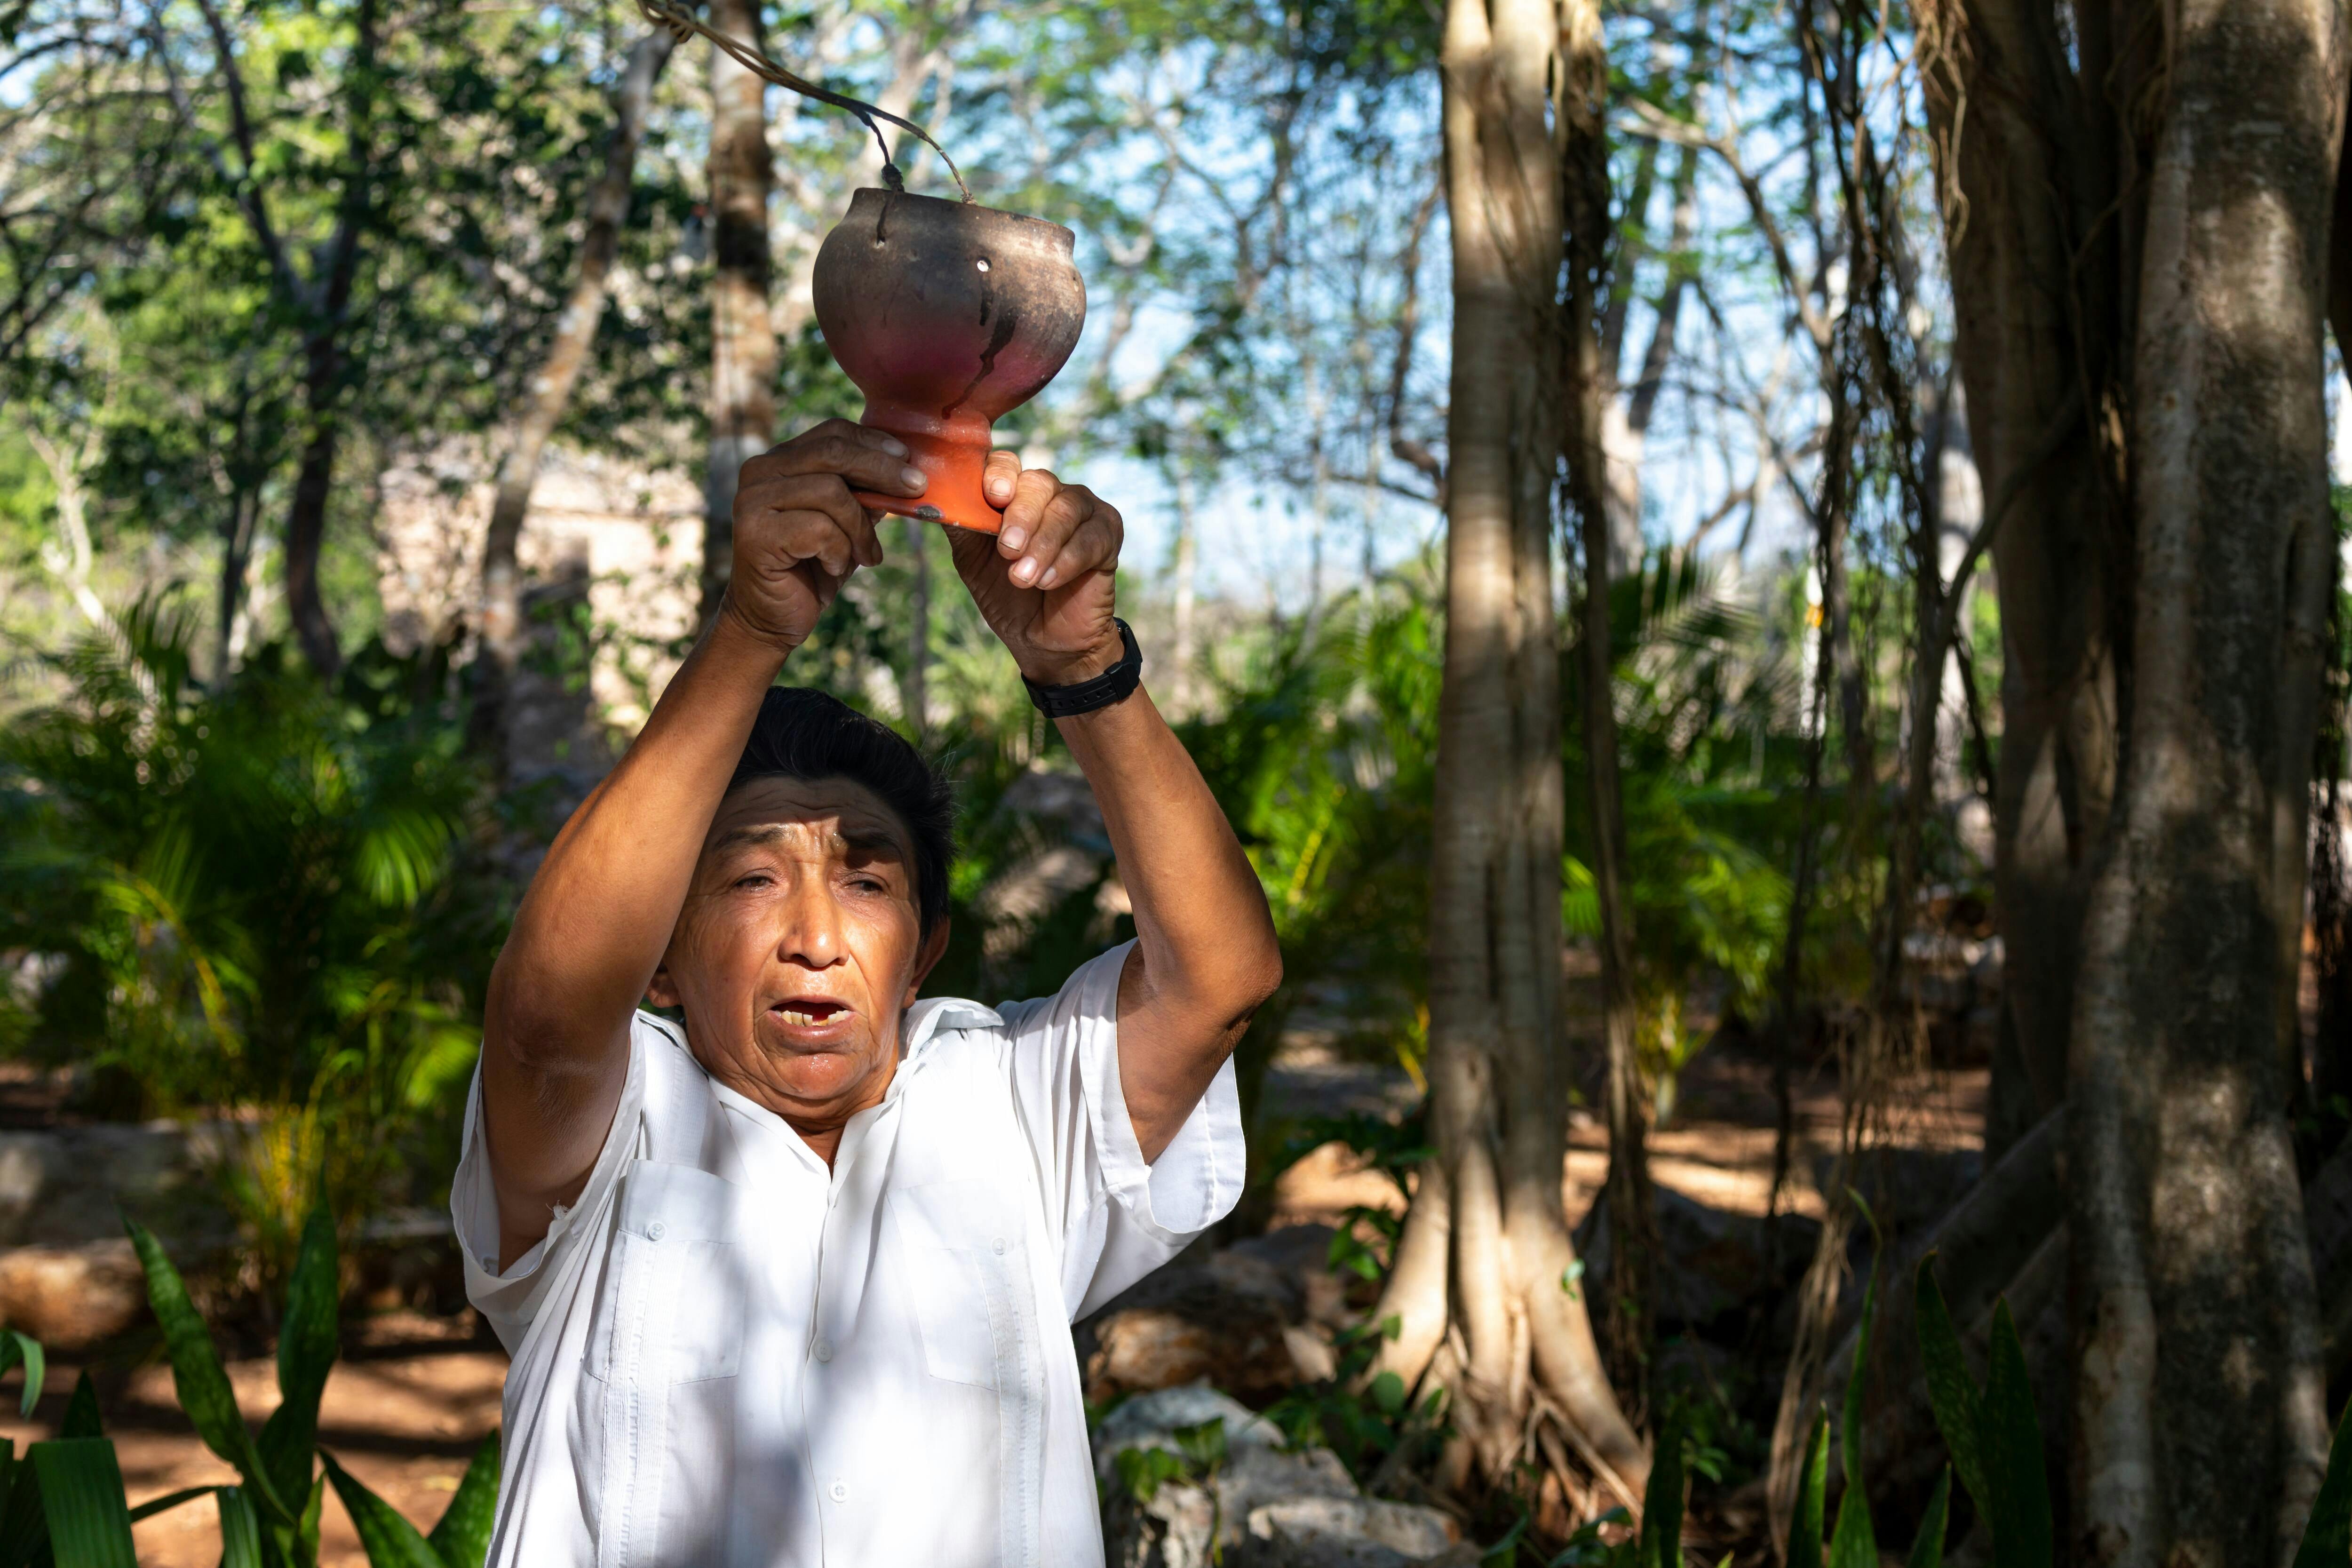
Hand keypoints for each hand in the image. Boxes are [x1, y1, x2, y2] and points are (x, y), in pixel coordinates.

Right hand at [722, 420, 930, 649]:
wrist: (773, 618)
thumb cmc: (813, 567)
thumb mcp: (847, 524)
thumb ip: (866, 494)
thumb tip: (908, 471)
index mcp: (780, 460)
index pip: (832, 432)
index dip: (874, 442)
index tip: (908, 460)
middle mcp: (759, 471)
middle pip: (833, 453)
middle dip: (883, 471)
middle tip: (916, 490)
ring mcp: (752, 500)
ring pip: (830, 492)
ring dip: (860, 527)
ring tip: (866, 555)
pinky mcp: (754, 533)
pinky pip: (819, 529)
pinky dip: (839, 551)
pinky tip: (834, 567)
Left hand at [948, 452, 1125, 686]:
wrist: (1043, 639)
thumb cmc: (1007, 593)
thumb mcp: (972, 557)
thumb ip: (960, 523)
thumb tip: (932, 496)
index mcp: (1016, 492)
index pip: (1007, 464)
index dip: (1000, 474)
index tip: (993, 496)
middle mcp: (1051, 493)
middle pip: (1039, 483)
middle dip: (1021, 516)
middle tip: (1008, 551)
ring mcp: (1083, 510)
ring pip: (1066, 509)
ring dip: (1042, 544)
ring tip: (1024, 578)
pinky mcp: (1108, 534)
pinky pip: (1090, 537)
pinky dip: (1067, 560)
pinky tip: (1049, 581)